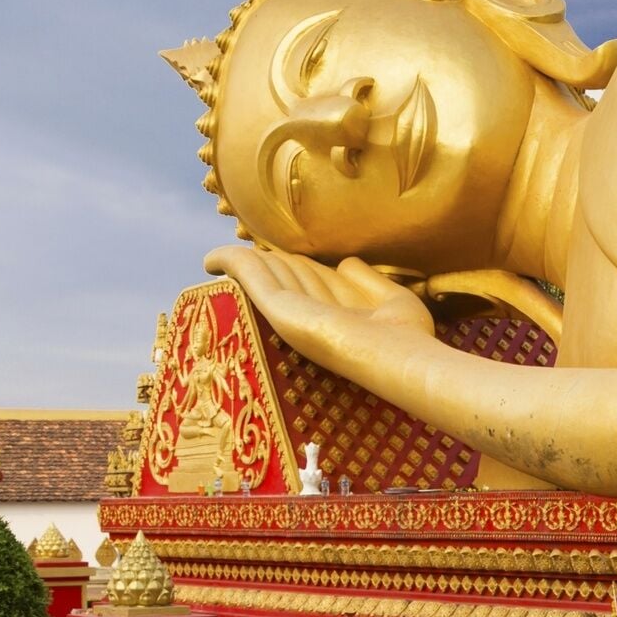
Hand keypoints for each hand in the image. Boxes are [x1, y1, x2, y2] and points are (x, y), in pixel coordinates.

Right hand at [209, 245, 436, 361]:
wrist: (404, 360)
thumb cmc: (406, 337)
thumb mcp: (391, 300)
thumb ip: (367, 280)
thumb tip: (344, 261)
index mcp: (334, 308)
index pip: (306, 277)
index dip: (289, 264)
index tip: (270, 256)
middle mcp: (311, 311)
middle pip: (283, 273)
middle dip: (266, 262)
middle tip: (238, 257)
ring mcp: (294, 312)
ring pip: (264, 274)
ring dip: (241, 262)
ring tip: (216, 258)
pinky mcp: (280, 310)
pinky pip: (250, 277)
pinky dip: (230, 264)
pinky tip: (211, 260)